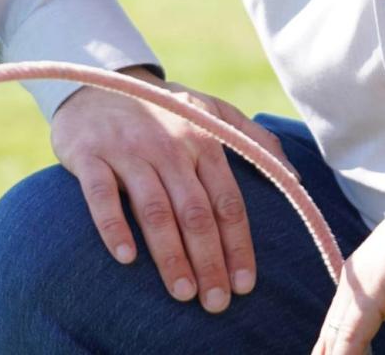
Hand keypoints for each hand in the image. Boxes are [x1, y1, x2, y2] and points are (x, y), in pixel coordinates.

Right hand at [50, 67, 295, 313]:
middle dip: (209, 262)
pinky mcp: (88, 153)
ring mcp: (127, 148)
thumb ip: (251, 137)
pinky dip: (114, 227)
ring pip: (154, 209)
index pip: (227, 202)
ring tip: (182, 292)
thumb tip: (296, 176)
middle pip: (195, 213)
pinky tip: (126, 258)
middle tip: (215, 302)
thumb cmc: (158, 106)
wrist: (92, 82)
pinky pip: (102, 196)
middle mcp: (167, 144)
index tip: (244, 286)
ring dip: (170, 255)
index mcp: (201, 138)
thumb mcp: (208, 108)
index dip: (238, 247)